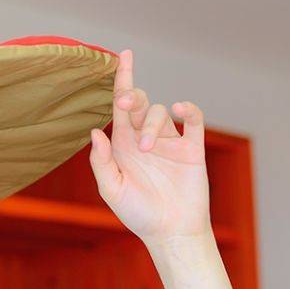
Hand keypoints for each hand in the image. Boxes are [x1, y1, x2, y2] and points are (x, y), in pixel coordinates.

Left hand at [88, 48, 211, 244]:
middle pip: (138, 102)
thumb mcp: (112, 190)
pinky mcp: (193, 148)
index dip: (121, 79)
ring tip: (148, 149)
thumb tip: (96, 130)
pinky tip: (180, 110)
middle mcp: (146, 137)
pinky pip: (194, 119)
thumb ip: (101, 162)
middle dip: (130, 96)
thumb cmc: (139, 214)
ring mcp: (171, 141)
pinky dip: (188, 109)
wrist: (171, 233)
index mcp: (124, 144)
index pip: (120, 106)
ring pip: (160, 112)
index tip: (122, 56)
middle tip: (124, 105)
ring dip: (151, 124)